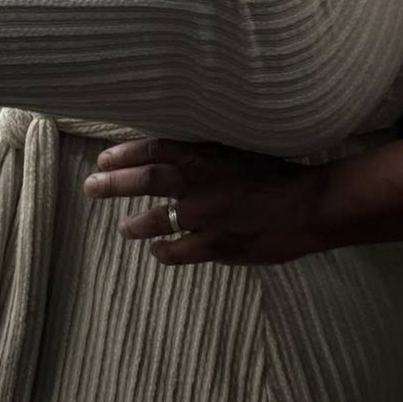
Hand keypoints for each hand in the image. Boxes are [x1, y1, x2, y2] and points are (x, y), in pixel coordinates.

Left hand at [83, 139, 327, 265]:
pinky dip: (163, 252)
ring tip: (123, 227)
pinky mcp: (215, 246)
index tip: (104, 158)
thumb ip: (211, 152)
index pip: (155, 149)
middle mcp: (199, 184)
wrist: (310, 207)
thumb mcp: (244, 149)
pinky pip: (178, 252)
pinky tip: (157, 252)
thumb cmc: (282, 174)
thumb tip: (181, 149)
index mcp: (207, 155)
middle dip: (114, 184)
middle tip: (92, 187)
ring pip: (155, 221)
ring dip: (134, 224)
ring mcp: (204, 218)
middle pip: (145, 180)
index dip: (126, 154)